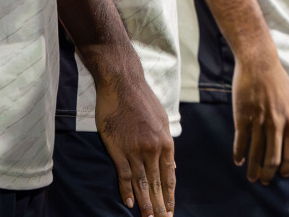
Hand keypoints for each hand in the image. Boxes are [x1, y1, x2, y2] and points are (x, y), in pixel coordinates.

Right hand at [94, 67, 174, 216]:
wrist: (123, 84)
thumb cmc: (143, 100)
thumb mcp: (162, 120)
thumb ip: (165, 144)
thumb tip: (171, 166)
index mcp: (166, 142)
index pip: (169, 177)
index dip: (169, 196)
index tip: (171, 211)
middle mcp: (152, 149)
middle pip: (156, 184)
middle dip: (159, 205)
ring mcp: (135, 150)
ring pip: (141, 183)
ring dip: (145, 204)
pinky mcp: (118, 149)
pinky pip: (124, 174)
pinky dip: (126, 190)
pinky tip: (129, 203)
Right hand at [232, 50, 288, 183]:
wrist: (259, 62)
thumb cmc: (278, 81)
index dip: (287, 169)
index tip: (282, 176)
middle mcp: (276, 123)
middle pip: (273, 159)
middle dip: (268, 174)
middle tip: (264, 181)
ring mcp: (259, 120)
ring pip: (255, 153)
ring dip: (253, 169)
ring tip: (251, 177)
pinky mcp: (242, 116)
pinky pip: (241, 141)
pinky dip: (239, 154)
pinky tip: (238, 160)